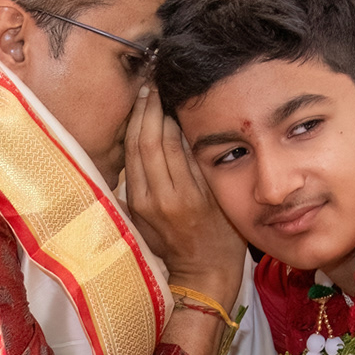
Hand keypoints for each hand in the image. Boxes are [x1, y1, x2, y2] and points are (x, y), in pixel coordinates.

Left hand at [123, 87, 245, 306]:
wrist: (202, 274)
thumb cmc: (222, 237)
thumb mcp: (221, 198)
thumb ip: (201, 163)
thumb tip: (185, 124)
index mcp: (184, 195)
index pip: (166, 140)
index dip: (164, 109)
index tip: (167, 85)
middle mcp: (158, 198)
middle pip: (143, 141)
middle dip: (146, 107)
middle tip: (153, 81)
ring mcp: (142, 203)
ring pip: (132, 151)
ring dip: (136, 120)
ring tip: (145, 94)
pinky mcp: (135, 207)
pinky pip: (131, 166)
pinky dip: (133, 141)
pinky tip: (139, 123)